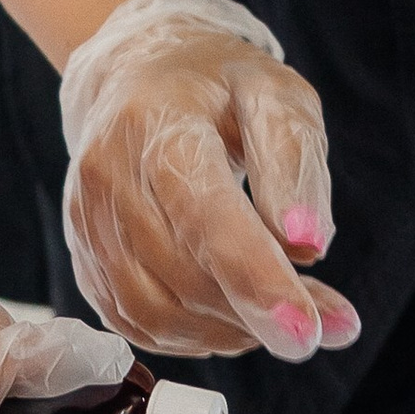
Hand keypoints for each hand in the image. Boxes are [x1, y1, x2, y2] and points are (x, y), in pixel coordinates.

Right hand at [57, 0, 358, 362]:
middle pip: (184, 274)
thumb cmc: (216, 86)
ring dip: (230, 331)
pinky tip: (234, 317)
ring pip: (157, 310)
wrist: (134, 77)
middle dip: (261, 314)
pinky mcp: (84, 255)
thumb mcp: (274, 95)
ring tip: (281, 315)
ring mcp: (87, 220)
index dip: (256, 280)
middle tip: (330, 323)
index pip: (205, 216)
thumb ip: (294, 164)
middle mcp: (109, 175)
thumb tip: (309, 244)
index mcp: (158, 124)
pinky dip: (193, 336)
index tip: (309, 331)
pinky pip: (135, 322)